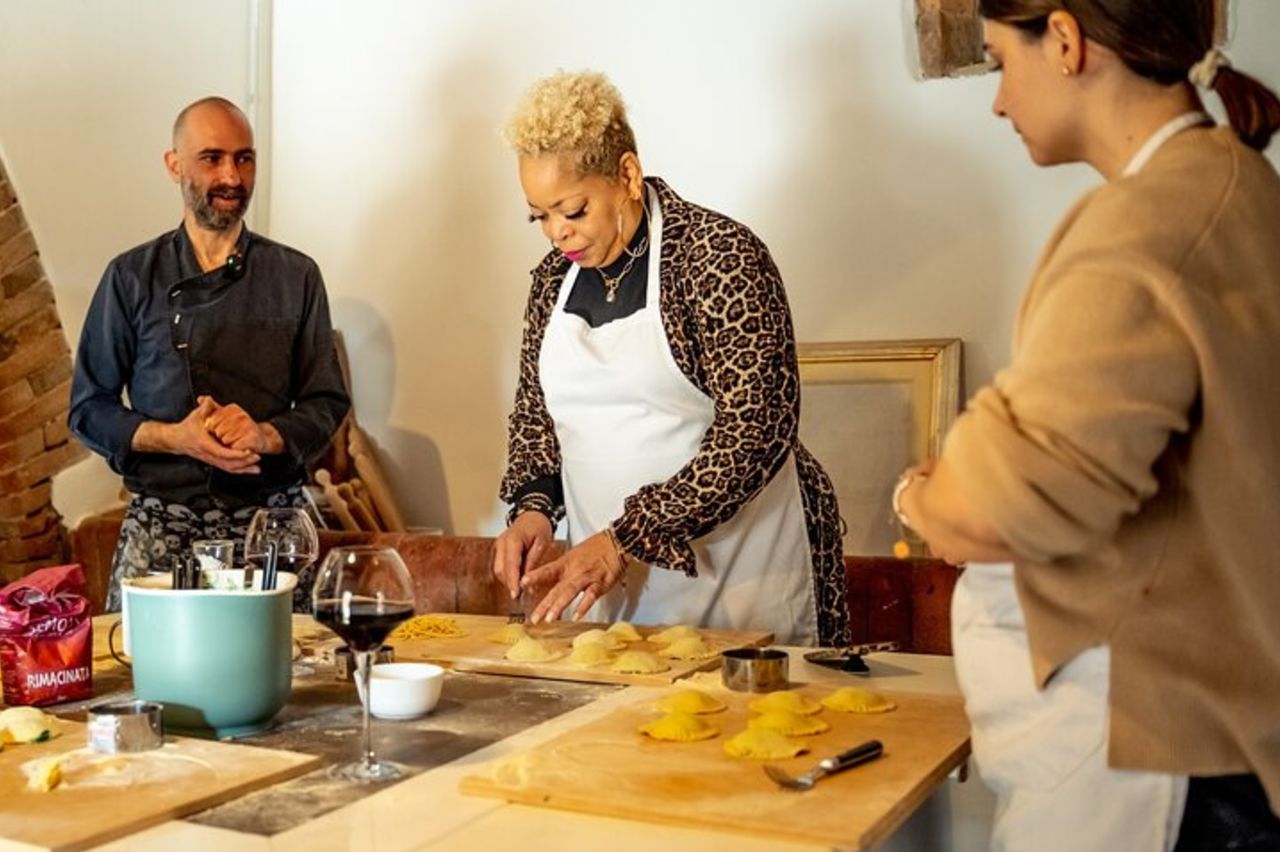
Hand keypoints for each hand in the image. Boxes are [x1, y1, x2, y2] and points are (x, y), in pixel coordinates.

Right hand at [133, 397, 260, 473]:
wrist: (176, 440)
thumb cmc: (187, 427)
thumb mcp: (196, 415)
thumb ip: (204, 407)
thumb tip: (208, 399)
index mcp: (206, 444)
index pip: (223, 452)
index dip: (236, 454)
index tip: (248, 451)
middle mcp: (209, 455)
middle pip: (228, 463)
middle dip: (244, 462)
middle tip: (257, 457)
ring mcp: (211, 460)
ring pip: (228, 468)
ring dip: (244, 469)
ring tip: (257, 468)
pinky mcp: (213, 461)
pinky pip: (227, 468)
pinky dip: (239, 470)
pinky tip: (249, 469)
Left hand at [200, 397, 284, 453]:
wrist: (259, 438)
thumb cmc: (239, 428)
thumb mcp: (224, 416)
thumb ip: (212, 408)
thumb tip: (200, 398)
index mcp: (233, 408)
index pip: (213, 420)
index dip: (213, 428)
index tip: (219, 429)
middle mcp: (241, 415)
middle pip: (218, 430)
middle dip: (220, 436)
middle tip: (227, 436)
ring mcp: (248, 426)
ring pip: (226, 439)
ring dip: (227, 443)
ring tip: (234, 440)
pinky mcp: (252, 437)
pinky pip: (235, 446)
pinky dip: (234, 448)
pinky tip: (238, 445)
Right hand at [492, 510, 552, 598]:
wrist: (532, 515)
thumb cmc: (538, 525)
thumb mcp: (542, 543)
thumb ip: (533, 562)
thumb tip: (528, 582)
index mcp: (513, 540)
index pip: (511, 565)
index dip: (513, 581)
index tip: (516, 594)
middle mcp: (502, 543)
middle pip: (501, 570)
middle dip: (510, 584)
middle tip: (520, 595)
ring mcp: (498, 546)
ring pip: (499, 570)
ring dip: (508, 580)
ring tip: (521, 589)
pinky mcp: (499, 550)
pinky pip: (501, 566)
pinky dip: (508, 575)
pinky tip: (517, 580)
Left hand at [524, 531, 623, 623]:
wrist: (616, 542)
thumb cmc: (594, 550)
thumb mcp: (572, 556)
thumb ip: (559, 571)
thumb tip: (542, 583)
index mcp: (566, 563)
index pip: (548, 570)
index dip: (535, 576)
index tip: (521, 583)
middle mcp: (574, 571)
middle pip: (557, 588)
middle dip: (544, 604)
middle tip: (534, 618)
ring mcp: (587, 577)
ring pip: (571, 591)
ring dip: (559, 605)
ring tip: (549, 619)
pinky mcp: (601, 583)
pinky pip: (591, 595)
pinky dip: (584, 605)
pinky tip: (576, 616)